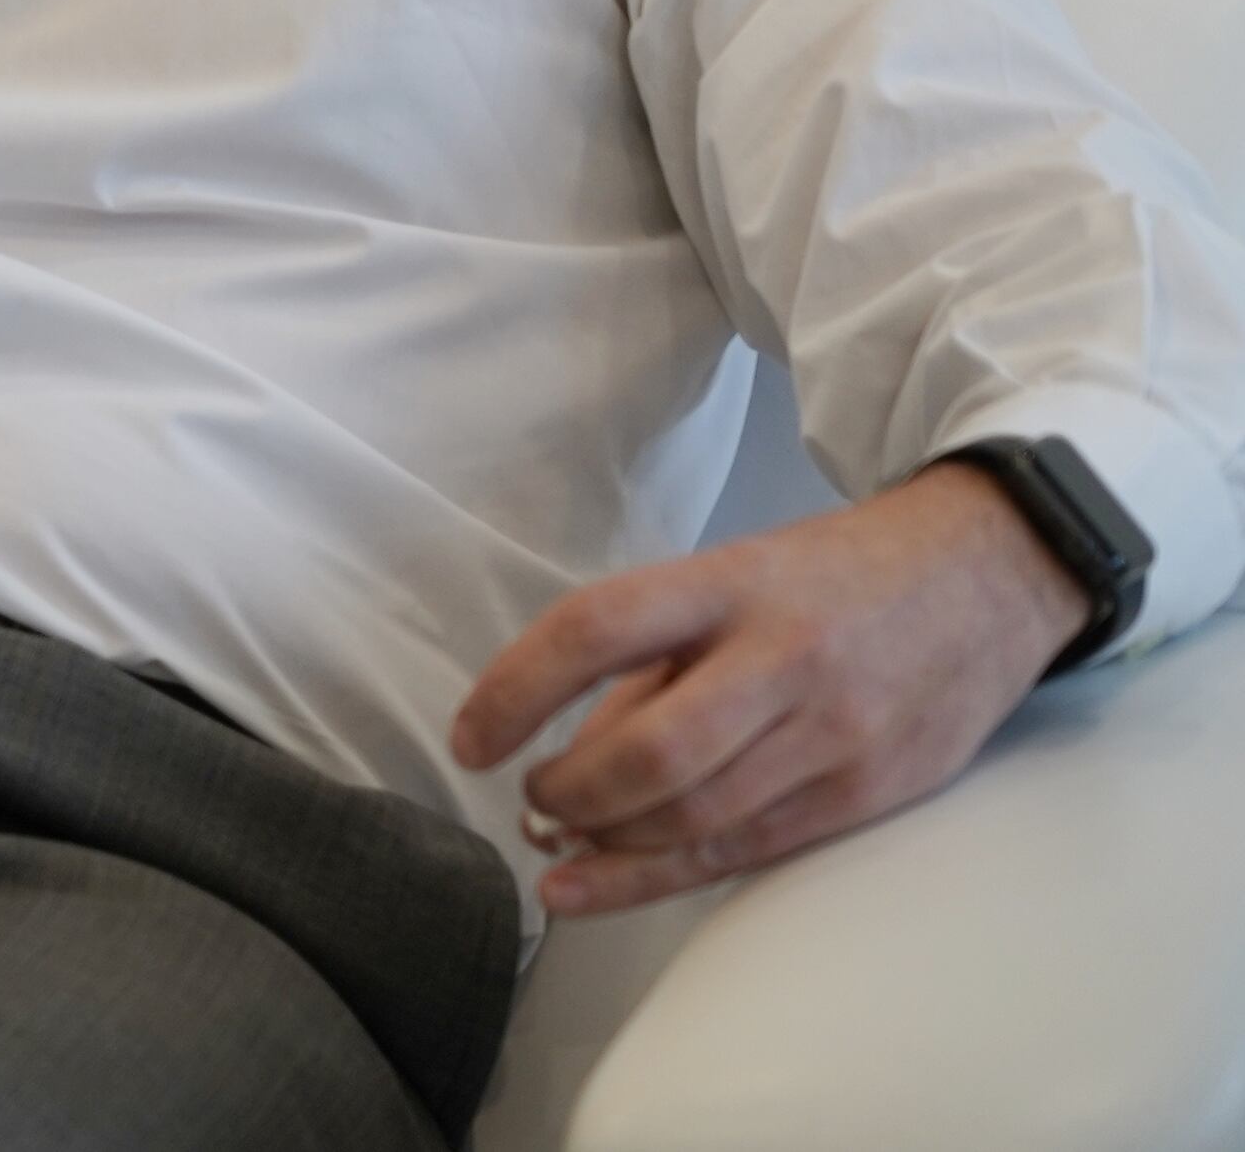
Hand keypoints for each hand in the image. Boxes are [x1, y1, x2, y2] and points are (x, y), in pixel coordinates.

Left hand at [451, 459, 1094, 916]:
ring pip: (697, 816)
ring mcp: (836, 733)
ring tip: (557, 839)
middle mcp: (784, 659)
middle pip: (651, 752)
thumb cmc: (837, 576)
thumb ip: (654, 658)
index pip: (597, 630)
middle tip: (528, 796)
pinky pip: (749, 851)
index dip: (517, 690)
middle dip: (568, 791)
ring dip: (606, 841)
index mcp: (733, 584)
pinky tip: (596, 885)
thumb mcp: (734, 574)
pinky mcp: (870, 792)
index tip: (471, 737)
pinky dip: (660, 875)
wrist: (989, 577)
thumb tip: (567, 751)